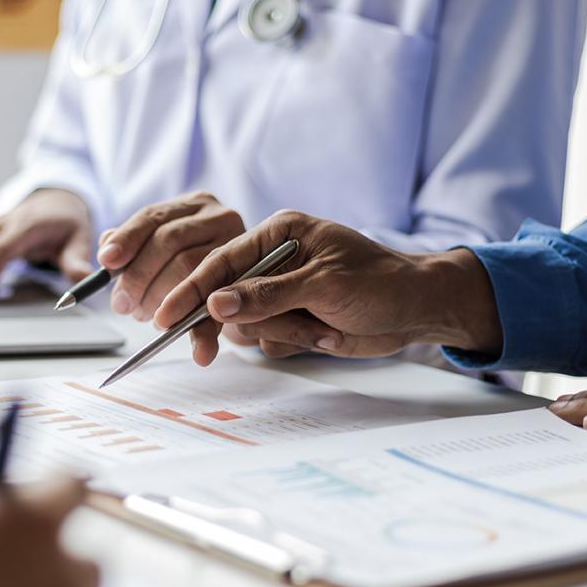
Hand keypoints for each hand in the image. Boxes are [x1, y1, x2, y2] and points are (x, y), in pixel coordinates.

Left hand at [97, 192, 245, 321]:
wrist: (243, 287)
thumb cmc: (191, 264)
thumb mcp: (163, 247)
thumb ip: (135, 244)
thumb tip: (107, 247)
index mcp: (194, 205)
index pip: (153, 216)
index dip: (126, 239)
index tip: (106, 263)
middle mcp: (220, 218)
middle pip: (168, 240)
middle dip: (139, 275)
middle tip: (123, 304)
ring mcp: (239, 248)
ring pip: (189, 268)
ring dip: (160, 298)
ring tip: (144, 315)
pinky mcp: (248, 282)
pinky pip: (218, 306)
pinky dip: (203, 334)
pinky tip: (197, 351)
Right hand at [154, 210, 503, 365]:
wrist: (421, 310)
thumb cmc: (382, 283)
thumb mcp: (324, 285)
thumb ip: (267, 295)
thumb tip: (216, 304)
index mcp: (280, 233)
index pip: (222, 261)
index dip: (191, 289)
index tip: (165, 314)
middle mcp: (276, 260)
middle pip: (225, 295)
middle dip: (225, 323)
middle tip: (201, 353)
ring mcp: (283, 292)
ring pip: (249, 323)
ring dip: (282, 334)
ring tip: (323, 330)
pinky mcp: (294, 318)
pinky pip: (270, 339)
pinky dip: (296, 342)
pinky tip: (328, 336)